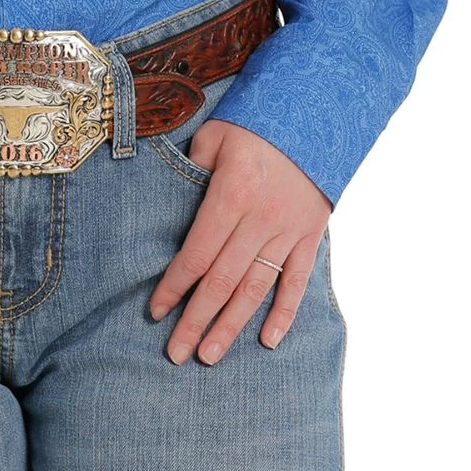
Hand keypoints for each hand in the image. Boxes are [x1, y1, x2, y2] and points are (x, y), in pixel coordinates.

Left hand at [149, 118, 332, 363]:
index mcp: (231, 196)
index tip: (155, 311)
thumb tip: (174, 200)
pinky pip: (297, 282)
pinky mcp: (310, 236)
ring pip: (256, 290)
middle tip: (176, 354)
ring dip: (232, 326)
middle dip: (196, 320)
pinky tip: (267, 341)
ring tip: (210, 356)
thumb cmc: (254, 125)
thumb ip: (192, 169)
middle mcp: (260, 220)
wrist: (315, 115)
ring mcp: (288, 231)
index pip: (197, 253)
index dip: (174, 286)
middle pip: (222, 281)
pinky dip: (284, 313)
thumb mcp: (214, 135)